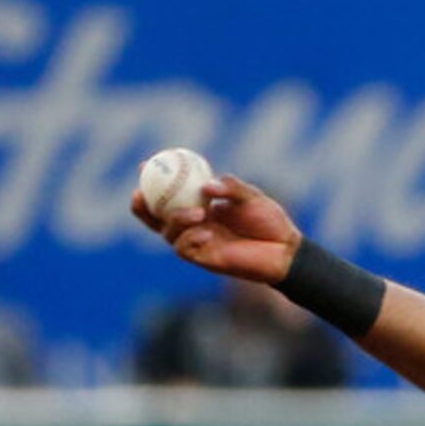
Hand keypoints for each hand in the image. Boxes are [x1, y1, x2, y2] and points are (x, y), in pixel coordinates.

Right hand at [131, 174, 302, 284]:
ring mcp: (197, 242)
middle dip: (141, 206)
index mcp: (200, 204)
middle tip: (140, 192)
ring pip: (168, 233)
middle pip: (154, 217)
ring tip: (199, 213)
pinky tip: (207, 232)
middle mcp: (194, 224)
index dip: (152, 179)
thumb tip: (207, 186)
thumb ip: (230, 187)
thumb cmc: (269, 220)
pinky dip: (190, 238)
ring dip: (176, 219)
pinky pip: (185, 250)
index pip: (168, 192)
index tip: (145, 164)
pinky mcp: (204, 260)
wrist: (285, 251)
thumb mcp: (251, 195)